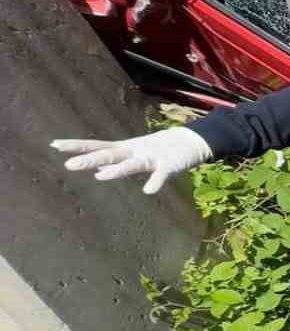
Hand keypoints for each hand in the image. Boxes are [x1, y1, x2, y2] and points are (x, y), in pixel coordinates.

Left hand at [52, 128, 213, 193]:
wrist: (193, 140)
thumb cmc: (161, 149)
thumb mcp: (136, 156)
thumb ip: (118, 163)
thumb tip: (97, 171)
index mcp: (125, 149)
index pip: (97, 146)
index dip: (77, 146)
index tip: (54, 145)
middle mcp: (134, 151)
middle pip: (109, 155)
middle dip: (90, 159)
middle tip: (69, 165)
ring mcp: (151, 157)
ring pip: (132, 164)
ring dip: (117, 170)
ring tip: (100, 177)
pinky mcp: (169, 165)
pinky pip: (161, 175)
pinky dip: (155, 182)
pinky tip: (149, 191)